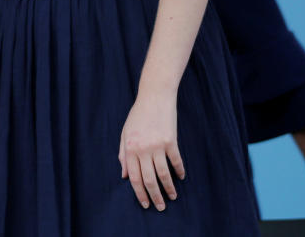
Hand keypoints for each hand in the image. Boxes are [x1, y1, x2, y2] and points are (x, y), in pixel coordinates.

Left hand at [118, 90, 184, 211]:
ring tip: (172, 197)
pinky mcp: (171, 141)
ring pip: (164, 173)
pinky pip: (176, 161)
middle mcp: (143, 149)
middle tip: (160, 207)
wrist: (154, 97)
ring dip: (168, 188)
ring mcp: (157, 145)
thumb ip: (123, 155)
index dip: (139, 193)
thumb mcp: (125, 134)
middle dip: (154, 196)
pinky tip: (181, 177)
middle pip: (149, 179)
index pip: (134, 177)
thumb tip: (124, 175)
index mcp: (129, 148)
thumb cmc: (137, 116)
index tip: (145, 204)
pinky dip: (179, 171)